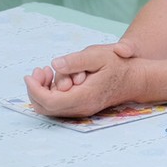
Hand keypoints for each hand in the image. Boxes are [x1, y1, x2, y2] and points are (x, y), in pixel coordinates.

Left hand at [23, 41, 139, 117]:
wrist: (136, 80)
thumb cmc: (119, 65)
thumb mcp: (99, 55)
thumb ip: (76, 60)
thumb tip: (55, 64)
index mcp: (84, 97)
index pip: (50, 101)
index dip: (35, 89)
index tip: (30, 75)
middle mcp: (82, 108)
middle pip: (46, 108)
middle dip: (36, 90)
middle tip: (38, 71)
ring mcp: (82, 110)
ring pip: (51, 109)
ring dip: (42, 91)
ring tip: (46, 72)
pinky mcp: (81, 108)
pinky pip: (58, 106)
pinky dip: (51, 93)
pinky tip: (54, 78)